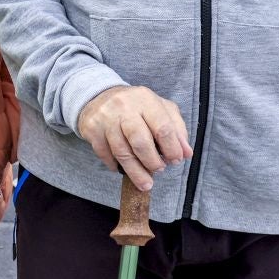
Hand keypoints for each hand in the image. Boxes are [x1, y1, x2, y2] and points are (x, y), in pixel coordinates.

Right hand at [76, 86, 192, 191]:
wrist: (98, 95)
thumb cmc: (136, 106)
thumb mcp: (160, 109)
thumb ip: (176, 129)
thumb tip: (186, 153)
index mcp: (145, 99)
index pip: (163, 128)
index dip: (172, 148)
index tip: (175, 160)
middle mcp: (124, 106)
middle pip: (140, 141)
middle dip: (153, 162)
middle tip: (159, 170)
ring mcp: (106, 118)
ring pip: (122, 152)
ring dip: (136, 172)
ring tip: (145, 183)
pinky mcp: (92, 129)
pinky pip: (105, 155)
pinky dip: (115, 166)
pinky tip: (122, 169)